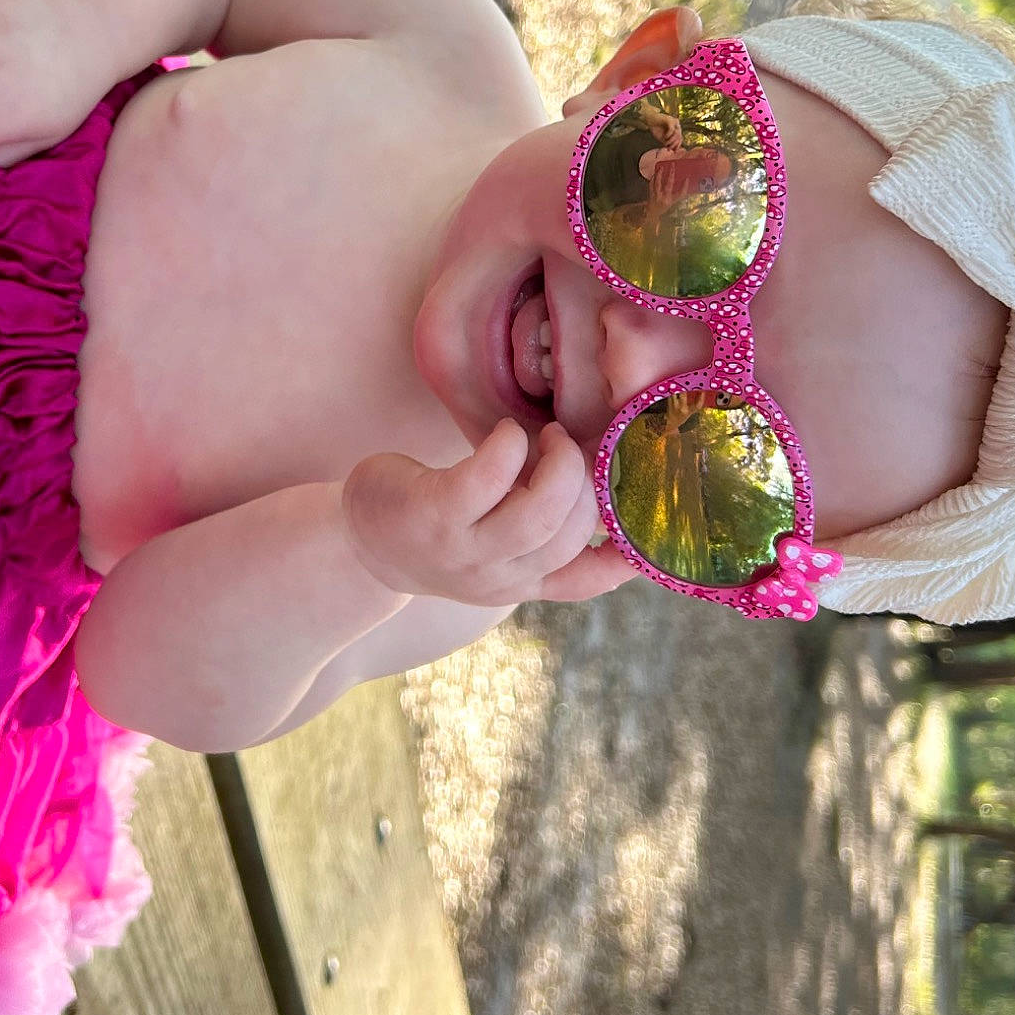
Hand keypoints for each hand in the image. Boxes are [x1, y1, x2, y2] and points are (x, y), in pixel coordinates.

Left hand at [340, 422, 636, 604]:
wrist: (359, 541)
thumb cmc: (440, 529)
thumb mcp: (496, 548)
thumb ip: (547, 534)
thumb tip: (611, 497)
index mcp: (522, 582)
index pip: (586, 581)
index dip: (627, 559)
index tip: (654, 526)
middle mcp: (498, 576)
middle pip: (570, 532)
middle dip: (584, 479)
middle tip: (568, 444)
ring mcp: (466, 550)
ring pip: (540, 512)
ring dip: (555, 461)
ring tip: (546, 436)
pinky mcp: (436, 513)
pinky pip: (490, 475)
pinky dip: (509, 444)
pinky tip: (504, 433)